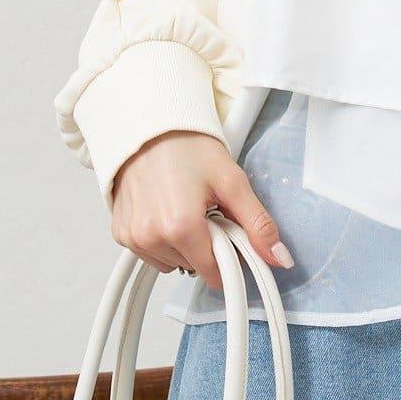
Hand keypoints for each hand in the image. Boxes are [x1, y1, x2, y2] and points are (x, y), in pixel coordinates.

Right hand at [109, 129, 293, 291]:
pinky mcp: (120, 233)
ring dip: (184, 245)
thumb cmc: (188, 147)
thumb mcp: (232, 181)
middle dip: (207, 245)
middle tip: (208, 211)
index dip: (230, 256)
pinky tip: (166, 211)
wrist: (151, 126)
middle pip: (194, 267)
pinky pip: (151, 254)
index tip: (231, 234)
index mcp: (180, 227)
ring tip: (186, 208)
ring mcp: (133, 238)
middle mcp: (151, 237)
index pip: (214, 273)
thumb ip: (258, 224)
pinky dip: (163, 239)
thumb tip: (280, 257)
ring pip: (173, 263)